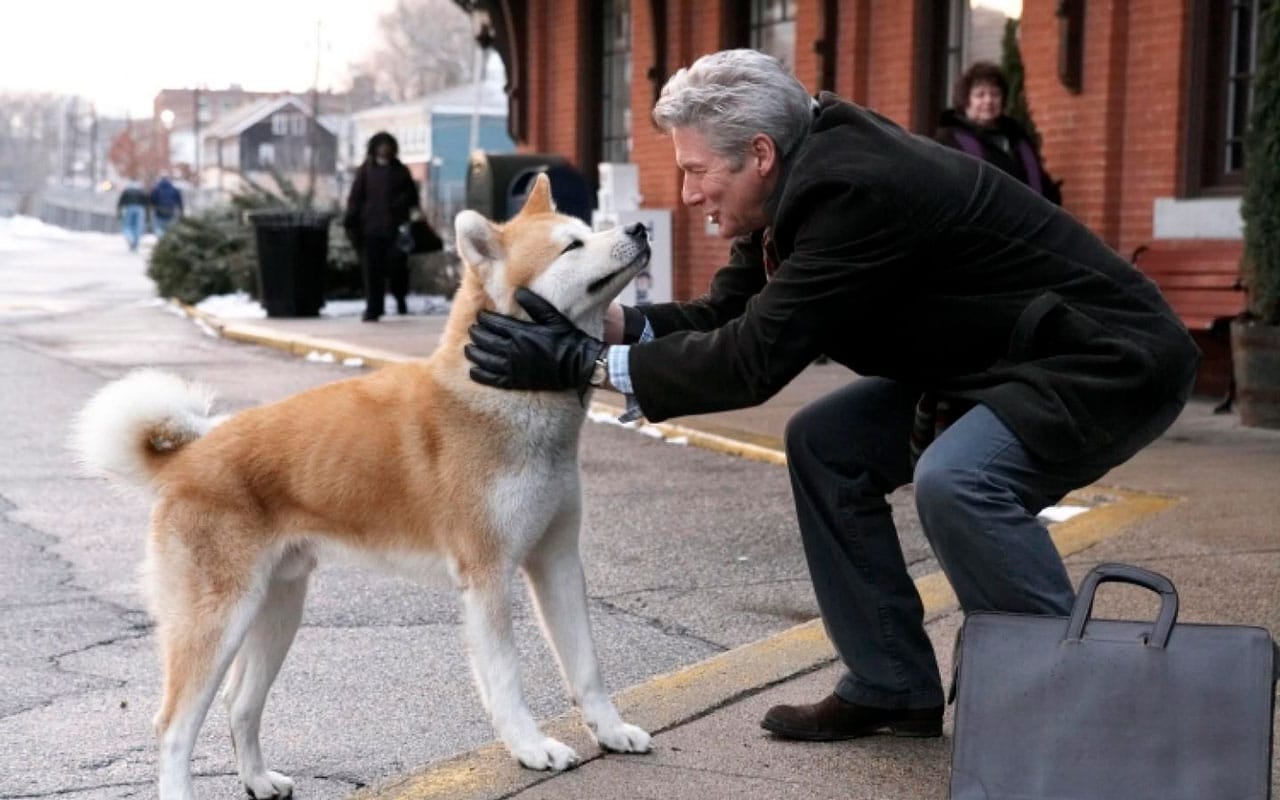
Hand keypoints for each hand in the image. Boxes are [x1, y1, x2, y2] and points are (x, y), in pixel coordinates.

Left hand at [466, 287, 605, 395]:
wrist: (577, 364)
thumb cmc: (566, 338)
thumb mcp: (553, 317)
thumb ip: (534, 304)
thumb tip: (518, 292)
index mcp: (521, 332)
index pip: (494, 323)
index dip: (483, 319)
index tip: (480, 316)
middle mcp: (513, 350)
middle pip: (485, 340)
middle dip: (476, 334)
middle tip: (473, 331)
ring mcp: (514, 367)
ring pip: (485, 359)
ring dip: (474, 353)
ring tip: (469, 349)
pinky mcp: (516, 381)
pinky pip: (493, 378)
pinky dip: (480, 374)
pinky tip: (473, 371)